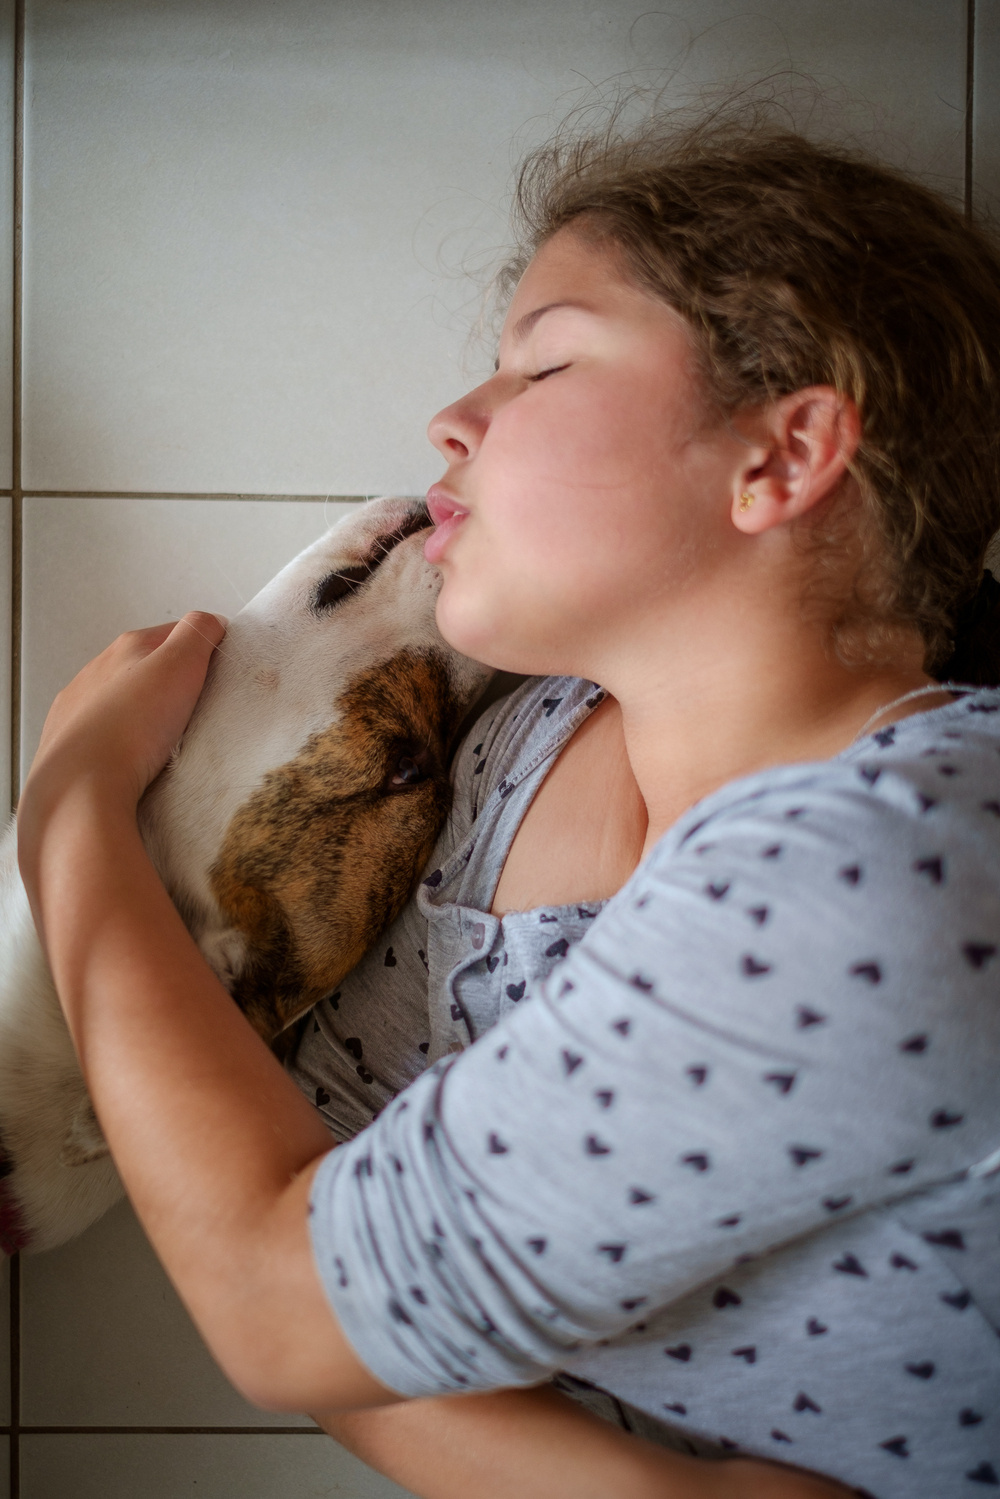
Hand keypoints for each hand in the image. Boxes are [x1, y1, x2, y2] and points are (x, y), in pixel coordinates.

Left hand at [18, 611, 226, 888]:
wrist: (82, 788)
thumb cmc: (131, 728)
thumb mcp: (180, 666)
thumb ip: (199, 633)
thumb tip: (209, 621)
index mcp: (127, 647)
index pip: (176, 633)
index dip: (202, 650)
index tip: (218, 675)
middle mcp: (96, 670)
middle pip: (147, 668)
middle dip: (172, 685)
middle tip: (196, 713)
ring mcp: (78, 707)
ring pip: (122, 702)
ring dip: (143, 715)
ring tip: (165, 744)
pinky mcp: (67, 743)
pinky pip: (104, 735)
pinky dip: (121, 743)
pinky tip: (134, 761)